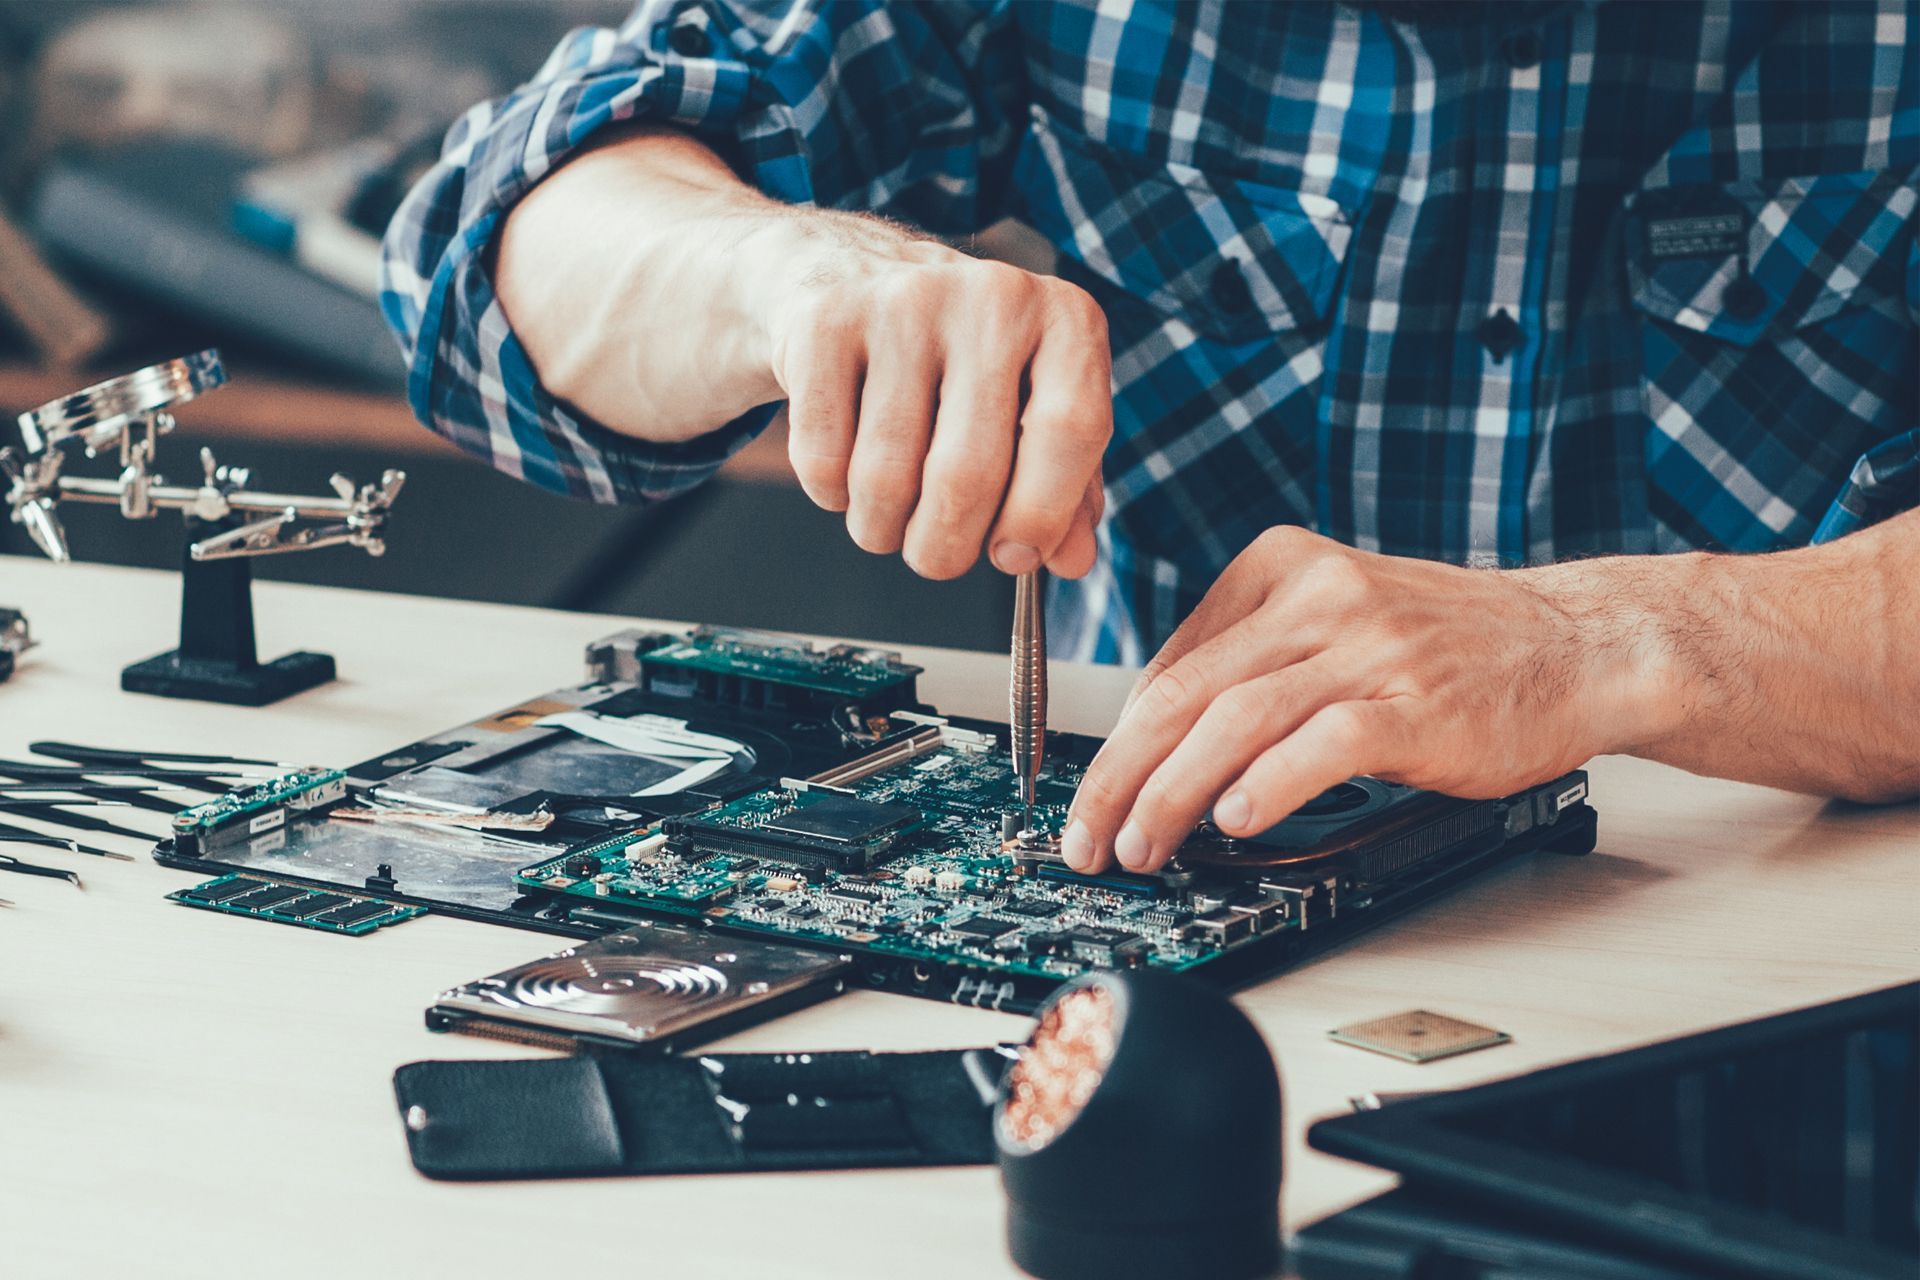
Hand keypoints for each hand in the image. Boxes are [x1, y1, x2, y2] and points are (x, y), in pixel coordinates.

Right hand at [761, 212, 1110, 578]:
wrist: (847, 274)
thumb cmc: (958, 364)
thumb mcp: (1029, 410)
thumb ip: (1064, 491)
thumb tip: (1071, 561)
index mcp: (1065, 320)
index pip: (1070, 429)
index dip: (1040, 515)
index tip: (1012, 557)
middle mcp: (993, 297)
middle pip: (968, 474)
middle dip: (944, 547)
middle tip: (935, 557)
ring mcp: (905, 302)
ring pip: (886, 478)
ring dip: (880, 528)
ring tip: (884, 516)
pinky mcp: (826, 321)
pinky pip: (824, 458)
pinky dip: (830, 494)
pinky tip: (844, 469)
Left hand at [1060, 527, 1677, 872]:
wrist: (1578, 644)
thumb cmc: (1453, 646)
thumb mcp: (1336, 620)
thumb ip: (1253, 663)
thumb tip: (1160, 740)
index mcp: (1282, 569)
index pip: (1170, 663)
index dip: (1118, 741)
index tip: (1093, 794)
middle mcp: (1318, 599)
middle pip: (1185, 692)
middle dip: (1119, 774)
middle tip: (1087, 835)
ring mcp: (1370, 648)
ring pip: (1237, 719)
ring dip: (1174, 793)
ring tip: (1143, 845)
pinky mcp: (1418, 703)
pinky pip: (1324, 741)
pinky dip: (1270, 783)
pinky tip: (1236, 820)